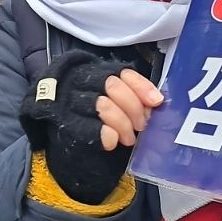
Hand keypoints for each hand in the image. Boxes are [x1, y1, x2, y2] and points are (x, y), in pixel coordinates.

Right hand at [19, 50, 159, 204]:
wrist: (67, 148)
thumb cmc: (96, 120)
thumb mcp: (113, 101)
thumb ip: (131, 96)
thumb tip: (155, 101)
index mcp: (94, 72)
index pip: (121, 72)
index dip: (141, 86)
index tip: (156, 102)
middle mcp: (79, 82)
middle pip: (112, 86)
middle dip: (133, 107)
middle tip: (141, 125)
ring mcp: (70, 102)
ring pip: (103, 105)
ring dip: (123, 124)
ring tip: (129, 138)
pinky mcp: (65, 124)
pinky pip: (91, 128)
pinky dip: (108, 135)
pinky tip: (113, 142)